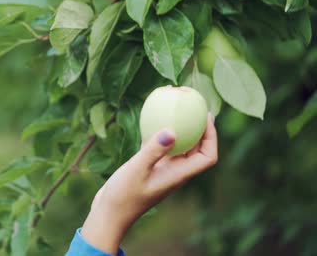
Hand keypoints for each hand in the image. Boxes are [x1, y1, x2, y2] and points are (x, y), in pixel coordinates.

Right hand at [80, 113, 217, 253]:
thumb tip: (172, 130)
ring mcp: (161, 170)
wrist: (109, 213)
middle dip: (200, 128)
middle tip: (195, 107)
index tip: (206, 117)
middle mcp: (174, 172)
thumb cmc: (124, 196)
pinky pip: (159, 147)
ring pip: (178, 147)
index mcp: (178, 175)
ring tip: (177, 109)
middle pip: (197, 149)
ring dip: (181, 129)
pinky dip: (159, 133)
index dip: (212, 137)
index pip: (207, 157)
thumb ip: (153, 150)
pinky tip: (152, 118)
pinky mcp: (148, 167)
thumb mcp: (137, 170)